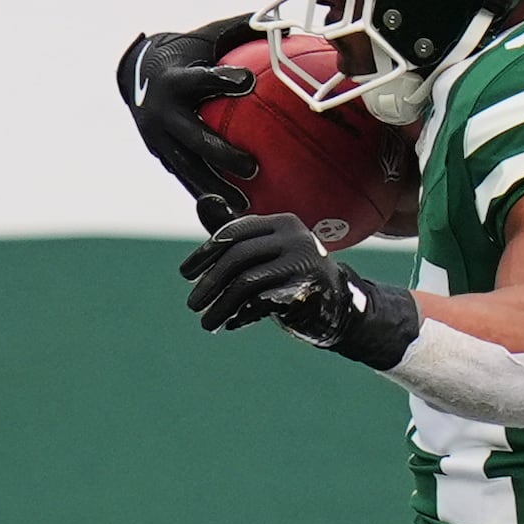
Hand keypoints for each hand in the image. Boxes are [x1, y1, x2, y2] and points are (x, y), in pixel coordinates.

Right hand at [118, 14, 262, 228]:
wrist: (134, 72)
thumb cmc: (184, 53)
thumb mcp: (205, 38)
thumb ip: (240, 32)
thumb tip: (284, 25)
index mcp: (174, 79)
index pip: (198, 79)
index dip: (220, 80)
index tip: (247, 81)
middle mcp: (161, 111)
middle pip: (192, 136)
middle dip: (220, 153)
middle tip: (252, 166)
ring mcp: (157, 138)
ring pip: (188, 167)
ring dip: (216, 188)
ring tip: (247, 205)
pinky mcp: (159, 155)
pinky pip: (185, 179)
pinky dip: (208, 196)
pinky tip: (236, 213)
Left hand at [179, 214, 420, 364]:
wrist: (338, 307)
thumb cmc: (292, 276)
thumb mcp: (264, 250)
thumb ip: (234, 232)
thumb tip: (202, 200)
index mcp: (284, 222)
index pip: (235, 232)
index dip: (206, 253)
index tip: (185, 274)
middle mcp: (297, 238)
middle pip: (238, 257)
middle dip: (210, 282)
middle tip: (192, 304)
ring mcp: (305, 264)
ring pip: (247, 282)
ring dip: (221, 305)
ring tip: (206, 322)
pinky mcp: (308, 292)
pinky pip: (262, 303)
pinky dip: (241, 314)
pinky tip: (230, 323)